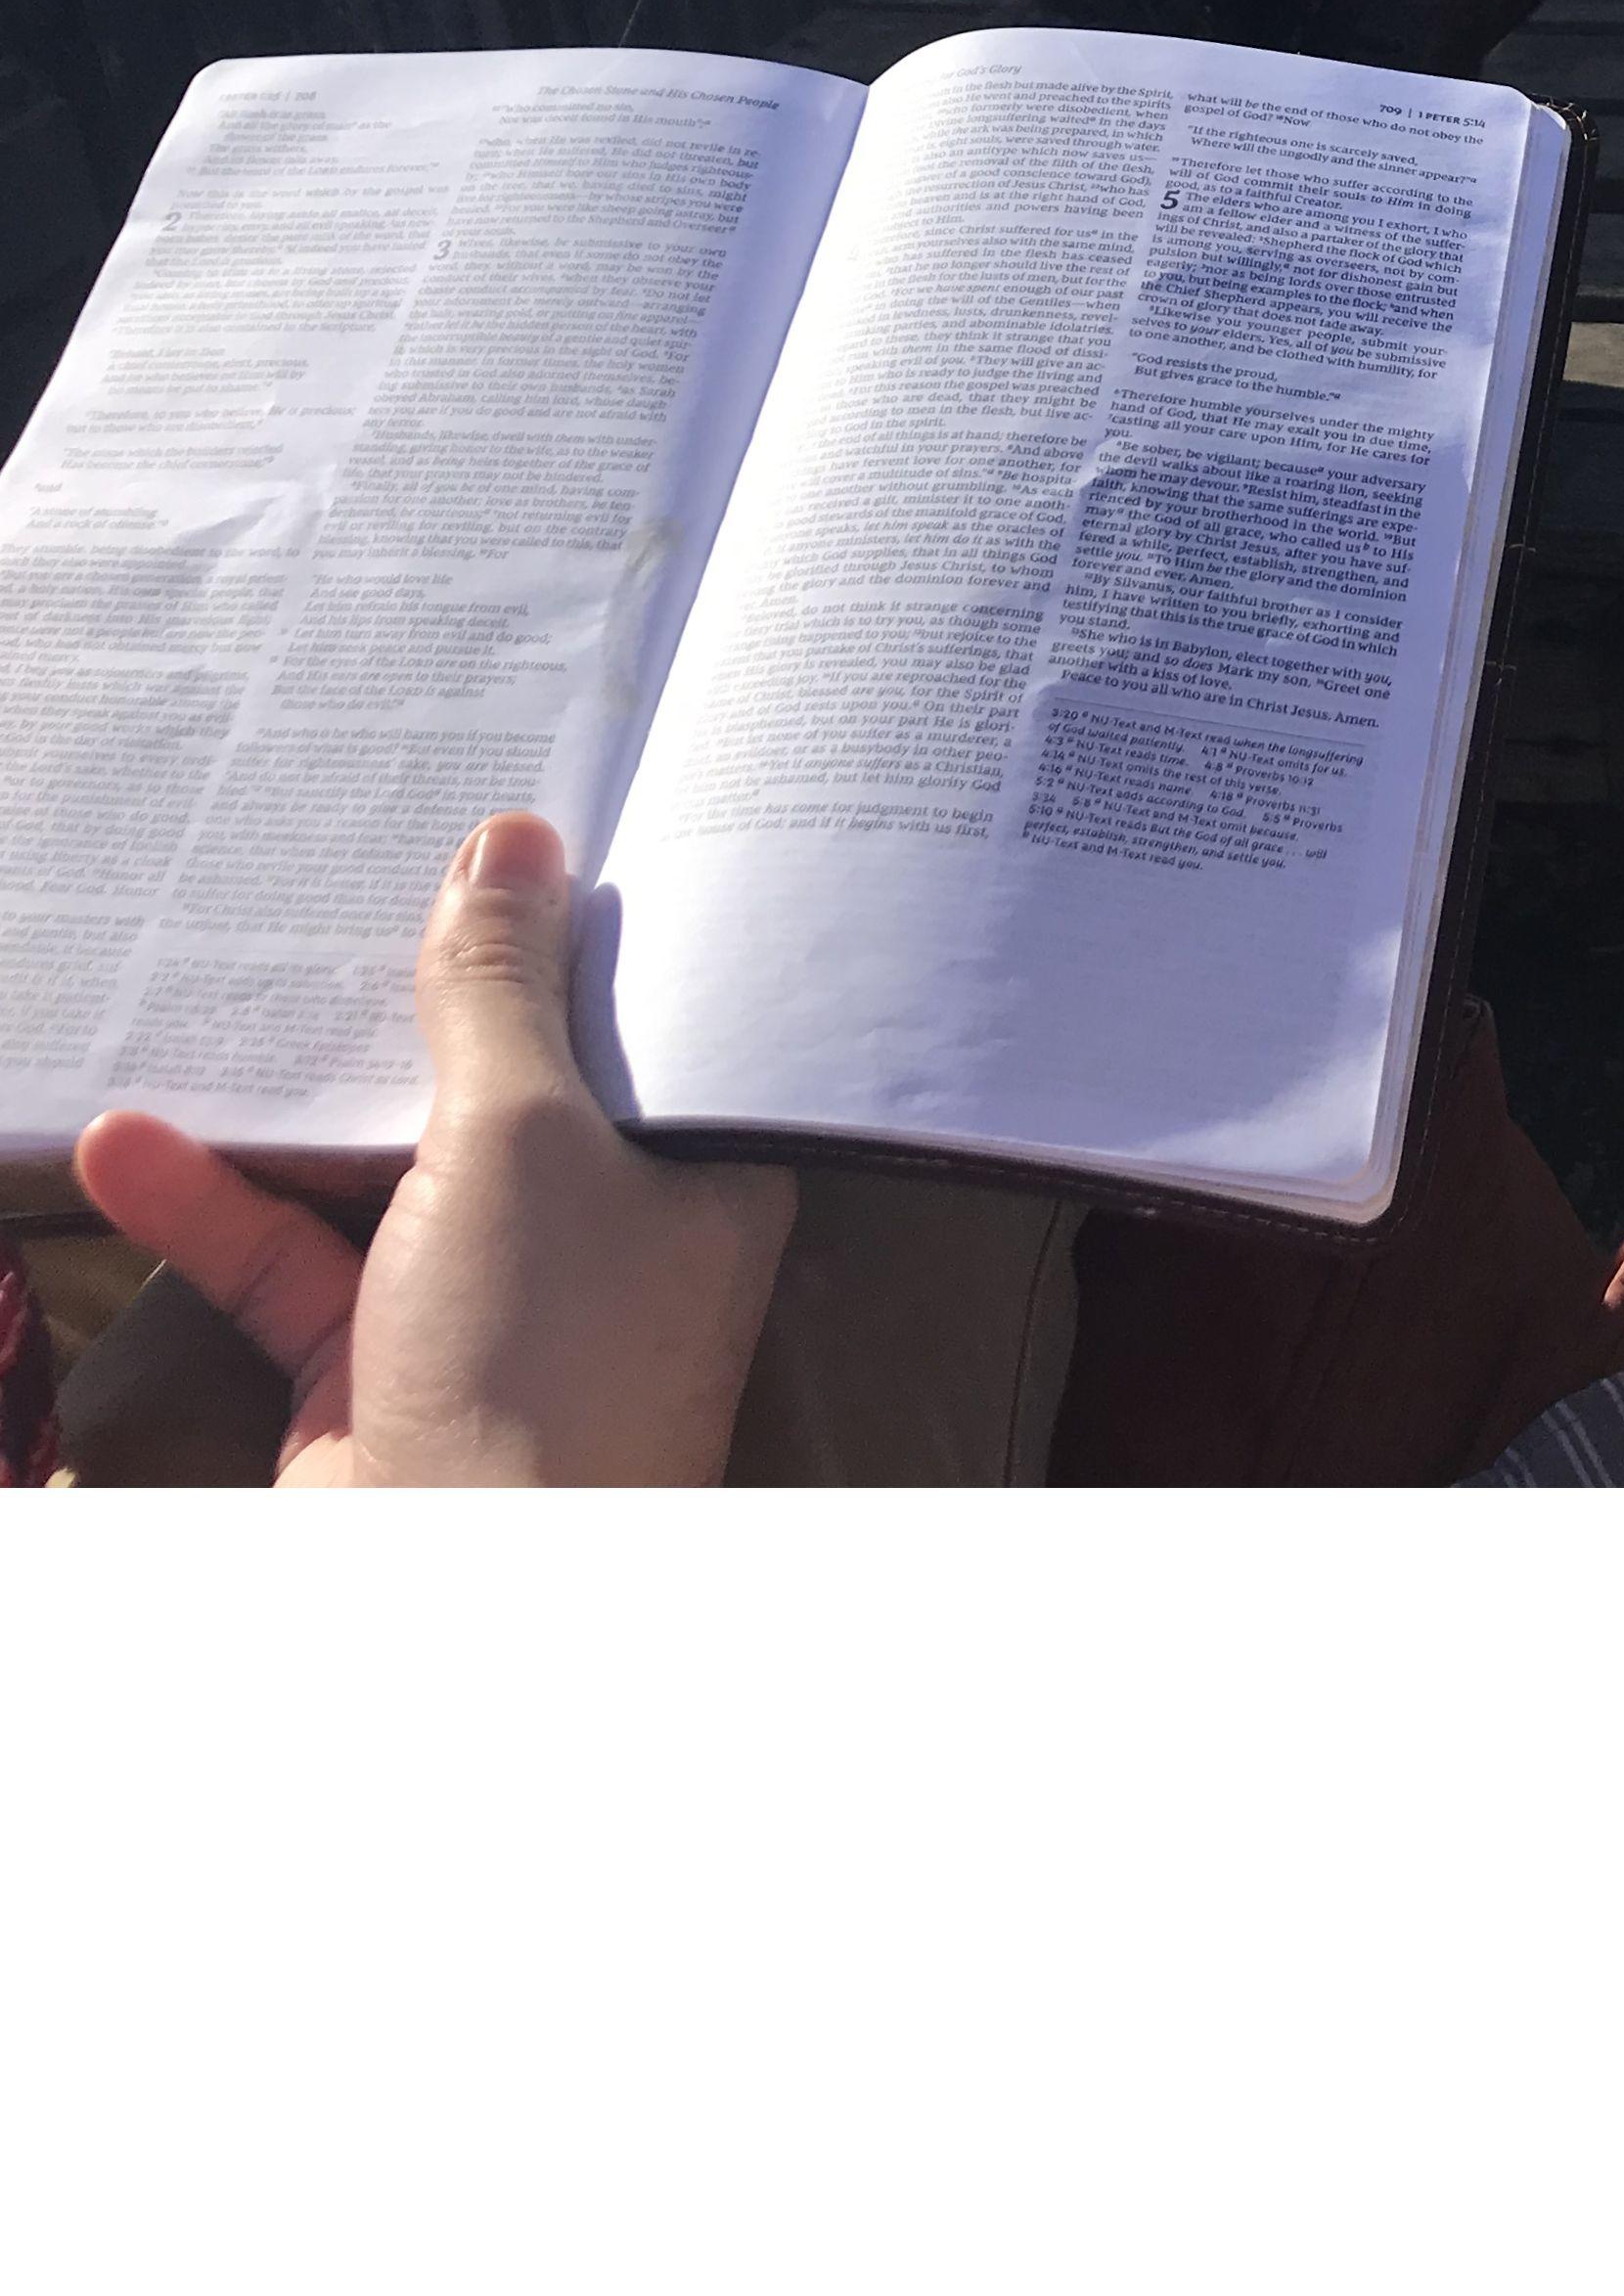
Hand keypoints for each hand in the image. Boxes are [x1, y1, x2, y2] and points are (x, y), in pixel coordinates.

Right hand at [71, 815, 795, 1485]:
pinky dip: (211, 1201)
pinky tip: (127, 1137)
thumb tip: (513, 841)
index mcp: (704, 1169)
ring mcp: (491, 1301)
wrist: (454, 1595)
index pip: (660, 1019)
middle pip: (516, 1078)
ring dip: (302, 1091)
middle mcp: (613, 1228)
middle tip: (365, 862)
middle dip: (435, 993)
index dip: (600, 924)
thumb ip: (497, 993)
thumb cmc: (542, 1356)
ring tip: (228, 971)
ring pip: (389, 1162)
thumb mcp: (522, 1134)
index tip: (538, 821)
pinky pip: (287, 1256)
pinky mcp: (376, 1365)